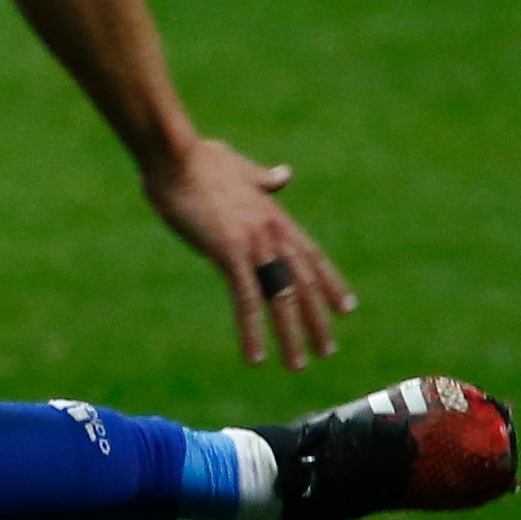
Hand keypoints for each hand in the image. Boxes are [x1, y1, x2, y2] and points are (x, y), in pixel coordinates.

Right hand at [144, 137, 352, 368]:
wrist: (174, 154)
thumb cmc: (199, 159)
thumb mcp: (239, 168)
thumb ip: (264, 178)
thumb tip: (285, 175)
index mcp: (276, 215)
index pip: (312, 256)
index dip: (330, 285)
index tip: (346, 309)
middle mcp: (273, 231)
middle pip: (304, 283)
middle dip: (317, 320)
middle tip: (327, 351)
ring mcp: (254, 242)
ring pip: (282, 297)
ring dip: (292, 335)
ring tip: (298, 365)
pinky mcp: (229, 252)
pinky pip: (246, 300)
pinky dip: (253, 331)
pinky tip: (255, 357)